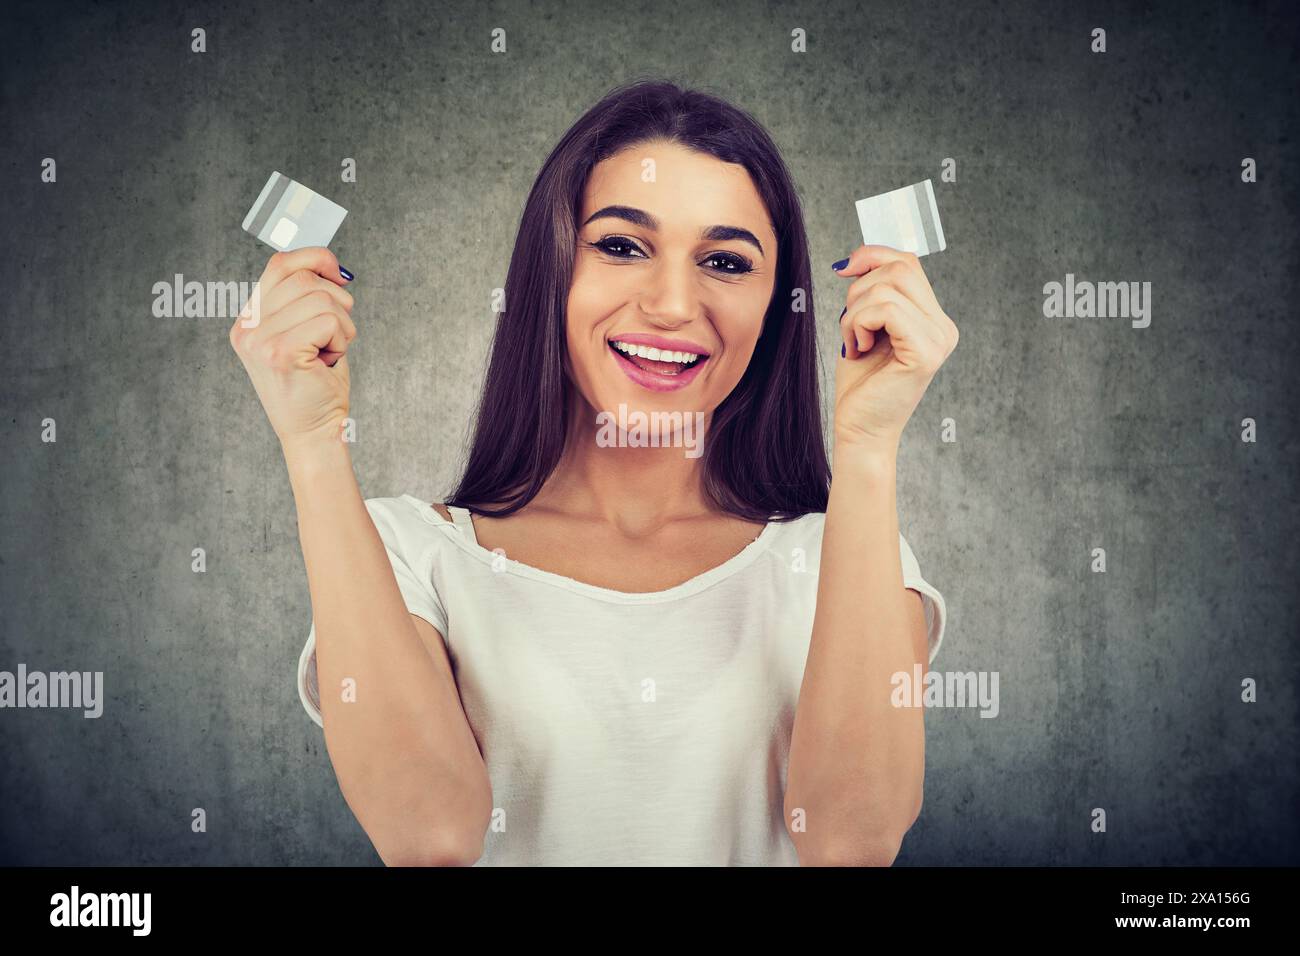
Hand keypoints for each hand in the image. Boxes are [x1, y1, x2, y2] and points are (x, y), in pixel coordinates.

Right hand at [228, 247, 356, 452]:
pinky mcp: (279, 352)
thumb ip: (305, 300)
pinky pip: (328, 320)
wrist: (314, 434)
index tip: (340, 276)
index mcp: (249, 320)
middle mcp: (247, 328)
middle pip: (303, 278)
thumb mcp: (306, 335)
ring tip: (331, 351)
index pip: (279, 265)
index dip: (315, 259)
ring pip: (320, 298)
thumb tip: (329, 264)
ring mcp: (259, 340)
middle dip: (336, 301)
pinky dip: (342, 340)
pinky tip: (331, 361)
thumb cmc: (316, 386)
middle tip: (337, 333)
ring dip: (342, 325)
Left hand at [831, 245, 958, 451]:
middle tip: (850, 327)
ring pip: (887, 287)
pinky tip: (857, 349)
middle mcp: (944, 327)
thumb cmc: (859, 383)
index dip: (871, 256)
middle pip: (899, 268)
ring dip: (854, 312)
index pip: (907, 262)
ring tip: (854, 343)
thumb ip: (871, 291)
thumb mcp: (862, 324)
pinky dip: (858, 324)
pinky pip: (885, 309)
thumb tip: (856, 258)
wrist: (859, 431)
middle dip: (858, 289)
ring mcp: (939, 339)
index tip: (842, 271)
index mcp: (933, 319)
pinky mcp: (926, 353)